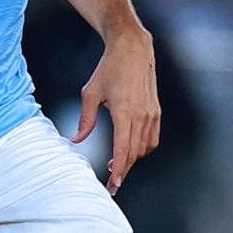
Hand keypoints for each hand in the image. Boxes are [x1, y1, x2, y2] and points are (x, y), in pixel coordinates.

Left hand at [74, 27, 157, 193]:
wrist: (132, 49)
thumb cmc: (108, 69)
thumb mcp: (90, 93)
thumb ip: (85, 120)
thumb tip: (76, 141)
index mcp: (123, 110)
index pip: (122, 148)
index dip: (119, 169)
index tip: (114, 184)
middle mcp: (140, 114)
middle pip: (134, 153)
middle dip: (123, 170)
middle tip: (111, 183)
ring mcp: (151, 113)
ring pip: (144, 148)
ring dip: (132, 159)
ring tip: (117, 164)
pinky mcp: (156, 111)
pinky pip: (152, 138)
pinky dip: (142, 148)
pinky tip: (131, 150)